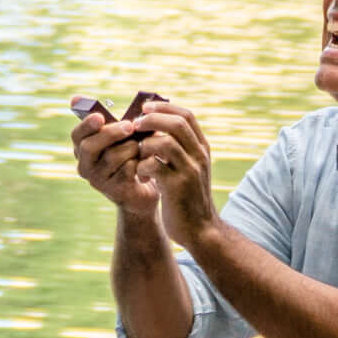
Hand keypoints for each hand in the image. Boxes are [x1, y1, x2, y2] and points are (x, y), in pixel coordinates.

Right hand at [72, 103, 166, 223]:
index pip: (77, 135)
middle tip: (130, 126)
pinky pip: (126, 170)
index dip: (86, 125)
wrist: (144, 184)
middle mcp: (85, 166)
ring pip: (111, 157)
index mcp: (82, 148)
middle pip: (89, 147)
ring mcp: (98, 180)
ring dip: (131, 147)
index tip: (100, 116)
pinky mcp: (115, 190)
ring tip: (142, 144)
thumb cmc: (130, 152)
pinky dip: (139, 160)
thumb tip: (78, 98)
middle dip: (110, 133)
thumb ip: (109, 119)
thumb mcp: (119, 135)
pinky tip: (147, 158)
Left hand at [131, 97, 218, 249]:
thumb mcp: (191, 169)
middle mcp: (199, 156)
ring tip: (138, 154)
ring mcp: (190, 171)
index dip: (165, 107)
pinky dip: (142, 165)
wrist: (201, 230)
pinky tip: (139, 173)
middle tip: (135, 123)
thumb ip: (180, 149)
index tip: (146, 106)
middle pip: (177, 124)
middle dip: (152, 119)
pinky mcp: (177, 187)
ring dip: (145, 144)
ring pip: (165, 143)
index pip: (187, 116)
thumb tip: (155, 126)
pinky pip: (155, 166)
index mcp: (202, 148)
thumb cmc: (189, 197)